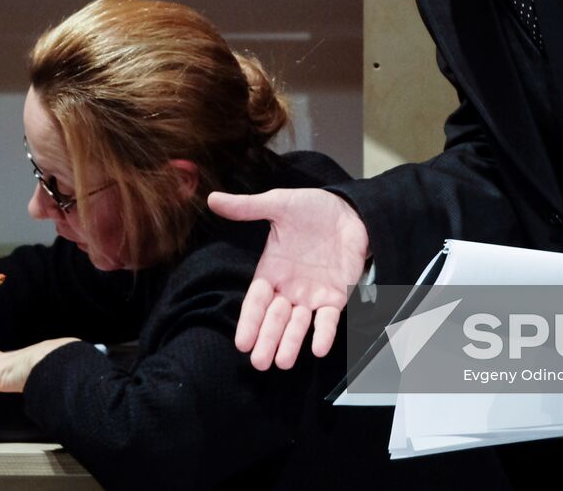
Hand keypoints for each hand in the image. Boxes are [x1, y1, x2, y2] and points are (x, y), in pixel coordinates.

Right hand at [207, 188, 368, 370]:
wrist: (350, 209)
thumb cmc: (312, 208)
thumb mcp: (278, 204)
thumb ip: (248, 207)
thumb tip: (213, 199)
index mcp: (271, 271)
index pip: (256, 301)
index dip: (249, 322)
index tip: (241, 343)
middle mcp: (289, 289)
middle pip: (275, 319)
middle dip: (267, 340)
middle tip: (259, 363)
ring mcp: (312, 295)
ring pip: (299, 324)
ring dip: (291, 342)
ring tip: (283, 363)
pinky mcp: (337, 296)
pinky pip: (329, 319)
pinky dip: (324, 333)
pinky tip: (318, 348)